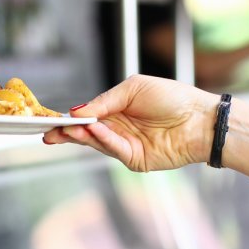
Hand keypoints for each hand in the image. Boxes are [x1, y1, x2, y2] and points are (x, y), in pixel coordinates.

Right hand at [43, 75, 218, 172]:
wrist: (200, 119)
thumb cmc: (172, 98)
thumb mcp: (134, 89)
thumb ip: (105, 101)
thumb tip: (78, 111)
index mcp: (117, 110)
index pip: (87, 117)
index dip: (69, 119)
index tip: (50, 120)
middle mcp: (119, 130)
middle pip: (86, 134)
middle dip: (67, 133)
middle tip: (49, 132)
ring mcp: (126, 146)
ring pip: (97, 143)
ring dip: (82, 135)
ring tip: (68, 128)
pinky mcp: (136, 160)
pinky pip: (114, 149)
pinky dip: (104, 139)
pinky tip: (96, 130)